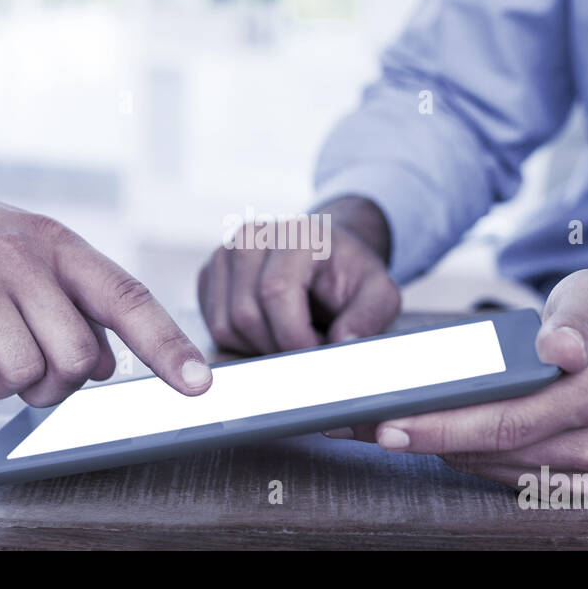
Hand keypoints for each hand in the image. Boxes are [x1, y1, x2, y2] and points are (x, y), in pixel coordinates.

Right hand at [0, 167, 211, 406]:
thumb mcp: (19, 255)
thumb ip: (69, 304)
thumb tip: (108, 365)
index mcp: (57, 245)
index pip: (129, 297)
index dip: (168, 346)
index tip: (200, 386)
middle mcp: (24, 257)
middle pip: (75, 361)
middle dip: (47, 384)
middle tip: (11, 361)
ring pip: (18, 377)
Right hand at [197, 196, 400, 354]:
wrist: (327, 255)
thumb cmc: (350, 274)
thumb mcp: (379, 293)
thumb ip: (368, 317)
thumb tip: (342, 343)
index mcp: (295, 234)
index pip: (276, 292)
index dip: (293, 337)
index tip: (316, 354)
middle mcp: (251, 236)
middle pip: (246, 314)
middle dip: (279, 346)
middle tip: (310, 345)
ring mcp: (224, 254)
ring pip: (225, 326)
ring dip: (261, 347)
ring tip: (293, 335)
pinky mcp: (208, 275)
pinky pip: (214, 327)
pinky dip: (243, 341)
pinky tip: (270, 330)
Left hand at [323, 269, 587, 484]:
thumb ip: (579, 316)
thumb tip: (560, 347)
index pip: (510, 419)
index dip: (445, 425)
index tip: (392, 422)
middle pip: (494, 450)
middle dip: (423, 439)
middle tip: (362, 427)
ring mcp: (587, 465)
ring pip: (495, 466)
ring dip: (436, 450)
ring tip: (378, 430)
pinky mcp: (575, 476)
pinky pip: (509, 474)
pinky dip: (465, 456)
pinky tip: (427, 437)